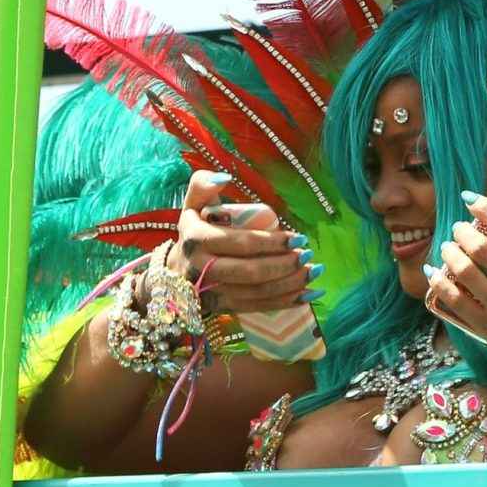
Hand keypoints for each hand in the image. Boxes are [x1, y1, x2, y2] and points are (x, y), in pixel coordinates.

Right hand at [157, 170, 321, 312]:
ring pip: (257, 292)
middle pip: (251, 272)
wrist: (174, 273)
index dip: (273, 242)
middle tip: (308, 256)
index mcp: (197, 239)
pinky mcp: (223, 309)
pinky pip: (257, 308)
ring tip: (312, 273)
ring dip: (290, 284)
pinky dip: (285, 302)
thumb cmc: (193, 232)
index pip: (242, 243)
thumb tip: (226, 178)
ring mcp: (212, 293)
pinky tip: (307, 295)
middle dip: (285, 265)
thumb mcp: (191, 205)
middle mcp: (202, 269)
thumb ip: (203, 185)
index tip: (298, 238)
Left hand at [426, 191, 486, 344]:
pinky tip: (434, 271)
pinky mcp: (484, 328)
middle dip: (463, 232)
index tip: (472, 199)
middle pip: (482, 250)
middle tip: (458, 228)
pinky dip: (439, 282)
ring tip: (447, 246)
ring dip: (450, 253)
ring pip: (465, 273)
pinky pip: (454, 301)